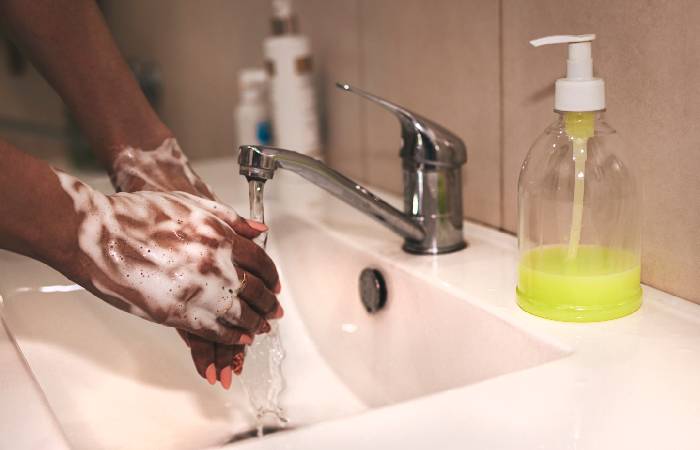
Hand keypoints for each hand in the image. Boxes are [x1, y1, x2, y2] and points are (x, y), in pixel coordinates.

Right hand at [56, 170, 281, 347]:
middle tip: (273, 311)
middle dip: (268, 304)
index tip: (275, 285)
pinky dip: (231, 336)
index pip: (262, 263)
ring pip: (240, 315)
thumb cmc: (139, 215)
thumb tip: (259, 229)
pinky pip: (215, 330)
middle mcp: (215, 266)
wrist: (99, 235)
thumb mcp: (192, 206)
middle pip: (256, 292)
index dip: (272, 277)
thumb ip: (231, 220)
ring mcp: (197, 292)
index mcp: (221, 238)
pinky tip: (238, 338)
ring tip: (259, 328)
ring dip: (254, 324)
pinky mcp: (176, 314)